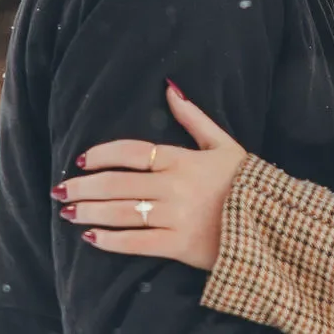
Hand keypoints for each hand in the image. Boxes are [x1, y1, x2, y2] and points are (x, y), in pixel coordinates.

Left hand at [57, 82, 244, 270]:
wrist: (273, 224)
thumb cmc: (247, 183)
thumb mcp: (224, 144)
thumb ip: (194, 117)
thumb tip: (169, 88)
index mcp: (183, 159)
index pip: (131, 151)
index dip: (101, 154)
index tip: (80, 159)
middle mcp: (175, 187)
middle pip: (117, 183)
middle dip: (83, 187)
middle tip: (60, 190)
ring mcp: (176, 217)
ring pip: (121, 212)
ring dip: (89, 212)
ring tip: (68, 212)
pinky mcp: (179, 246)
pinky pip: (136, 243)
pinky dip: (111, 241)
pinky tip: (92, 238)